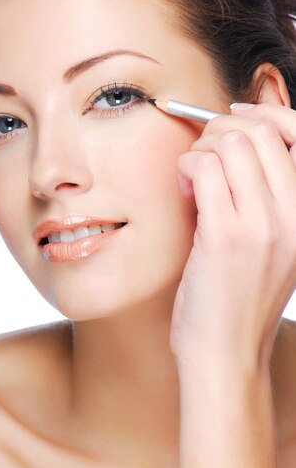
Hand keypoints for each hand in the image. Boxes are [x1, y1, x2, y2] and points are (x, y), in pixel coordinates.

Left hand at [170, 101, 295, 373]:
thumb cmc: (238, 299)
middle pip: (260, 131)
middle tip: (202, 154)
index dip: (266, 112)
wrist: (226, 355)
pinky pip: (203, 167)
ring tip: (191, 177)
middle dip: (222, 128)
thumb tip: (231, 142)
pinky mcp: (225, 236)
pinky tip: (182, 191)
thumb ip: (261, 195)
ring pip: (230, 143)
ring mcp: (263, 225)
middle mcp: (294, 215)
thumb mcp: (270, 244)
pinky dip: (186, 166)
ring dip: (201, 148)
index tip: (234, 114)